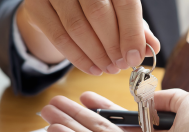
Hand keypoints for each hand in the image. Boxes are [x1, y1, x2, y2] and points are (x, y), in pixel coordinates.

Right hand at [17, 0, 159, 74]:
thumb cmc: (96, 5)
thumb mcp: (119, 11)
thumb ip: (136, 27)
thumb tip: (153, 46)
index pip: (124, 2)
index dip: (131, 33)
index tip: (134, 58)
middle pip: (98, 14)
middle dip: (112, 46)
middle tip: (120, 66)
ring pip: (77, 27)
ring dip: (96, 54)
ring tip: (108, 68)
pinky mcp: (36, 5)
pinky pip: (58, 37)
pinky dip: (78, 58)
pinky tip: (92, 68)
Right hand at [40, 89, 188, 131]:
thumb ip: (168, 96)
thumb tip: (148, 98)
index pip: (124, 121)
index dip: (103, 107)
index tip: (86, 96)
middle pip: (102, 130)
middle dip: (77, 116)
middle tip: (56, 103)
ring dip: (67, 126)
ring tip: (47, 111)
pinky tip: (54, 129)